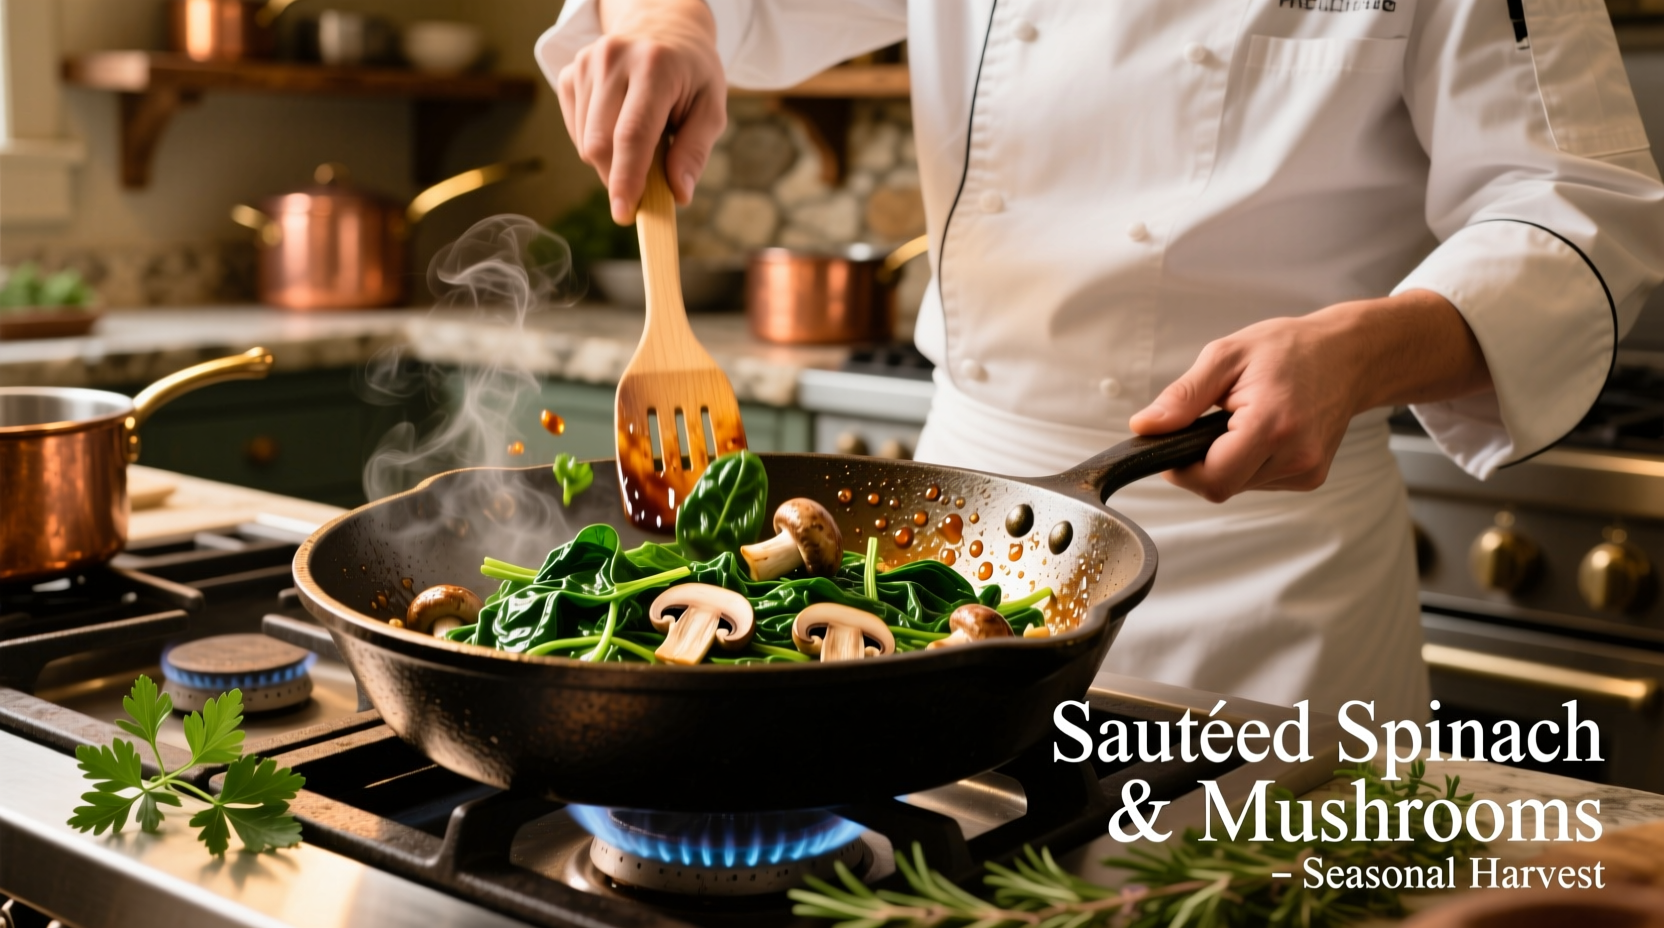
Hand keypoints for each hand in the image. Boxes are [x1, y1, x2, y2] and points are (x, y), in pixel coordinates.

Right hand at [556, 0, 726, 223]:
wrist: (663, 28)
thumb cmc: (692, 73)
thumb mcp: (711, 107)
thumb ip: (695, 151)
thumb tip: (678, 194)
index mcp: (655, 66)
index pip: (632, 134)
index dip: (626, 179)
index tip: (624, 214)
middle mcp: (613, 60)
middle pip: (601, 144)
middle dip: (620, 178)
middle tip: (647, 184)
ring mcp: (585, 64)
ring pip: (586, 143)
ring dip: (611, 161)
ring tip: (641, 139)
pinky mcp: (569, 73)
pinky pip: (576, 132)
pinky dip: (597, 143)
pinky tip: (619, 124)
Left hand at [1128, 290, 1490, 501]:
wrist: (1349, 355)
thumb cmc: (1290, 348)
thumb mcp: (1225, 357)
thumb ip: (1182, 397)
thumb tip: (1146, 427)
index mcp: (1272, 425)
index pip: (1212, 479)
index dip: (1182, 469)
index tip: (1174, 445)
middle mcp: (1295, 455)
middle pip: (1222, 486)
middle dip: (1202, 462)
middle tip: (1208, 424)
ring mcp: (1307, 470)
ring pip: (1240, 485)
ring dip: (1227, 461)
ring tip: (1241, 420)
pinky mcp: (1311, 477)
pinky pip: (1260, 481)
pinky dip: (1248, 462)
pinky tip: (1261, 432)